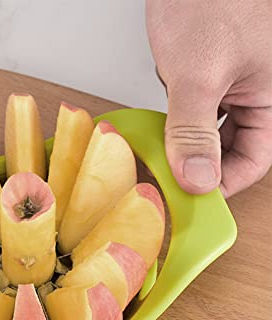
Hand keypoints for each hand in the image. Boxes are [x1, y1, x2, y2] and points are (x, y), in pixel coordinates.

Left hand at [146, 0, 271, 196]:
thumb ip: (194, 132)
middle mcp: (256, 92)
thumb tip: (198, 179)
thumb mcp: (198, 76)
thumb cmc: (209, 1)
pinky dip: (177, 121)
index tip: (190, 197)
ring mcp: (231, 83)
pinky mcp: (206, 74)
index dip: (223, 182)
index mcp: (271, 97)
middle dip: (201, 163)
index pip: (254, 159)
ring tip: (163, 152)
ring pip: (211, 131)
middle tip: (170, 180)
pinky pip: (196, 111)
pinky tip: (162, 122)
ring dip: (186, 142)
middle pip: (232, 148)